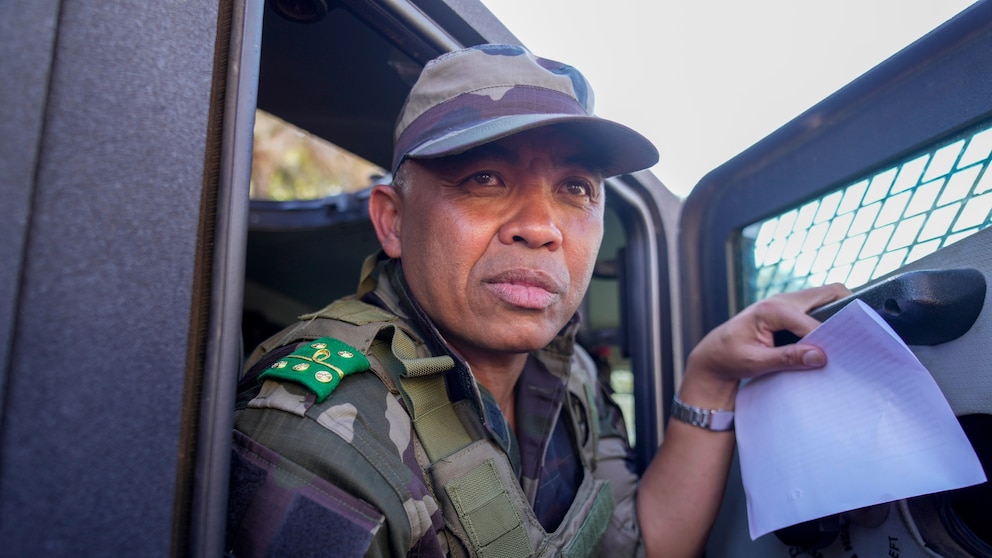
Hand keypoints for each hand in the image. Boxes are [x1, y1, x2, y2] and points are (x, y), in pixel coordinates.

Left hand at [682, 283, 850, 402]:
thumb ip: (787, 359)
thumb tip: (820, 357)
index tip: (845, 356)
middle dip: (847, 311)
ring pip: (826, 298)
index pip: (812, 322)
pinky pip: (818, 308)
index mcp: (771, 310)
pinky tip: (834, 340)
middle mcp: (781, 300)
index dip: (830, 339)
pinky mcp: (790, 311)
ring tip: (850, 340)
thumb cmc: (729, 357)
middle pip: (830, 293)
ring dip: (840, 315)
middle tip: (860, 336)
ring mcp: (787, 303)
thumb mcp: (755, 362)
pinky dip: (831, 319)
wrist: (714, 354)